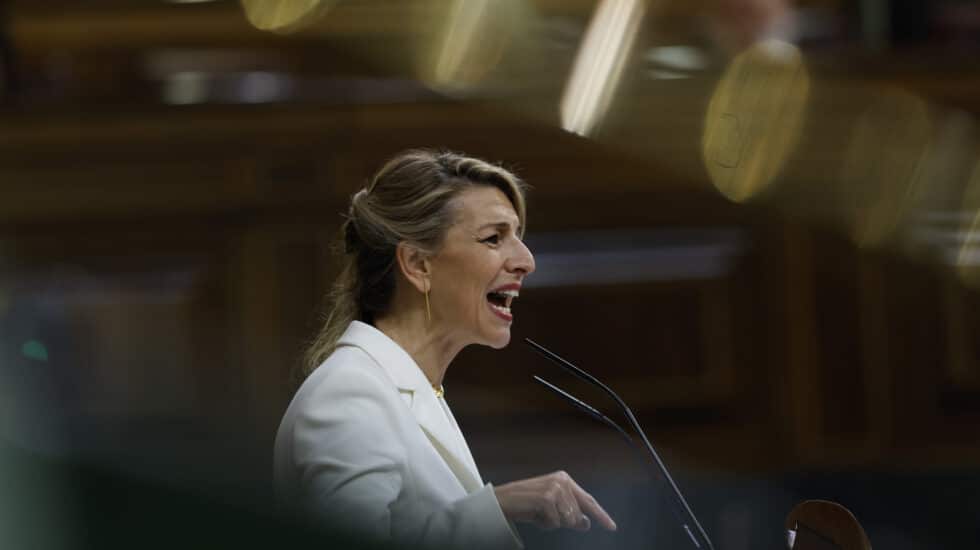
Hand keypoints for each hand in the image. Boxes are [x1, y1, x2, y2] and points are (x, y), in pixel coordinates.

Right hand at [493, 471, 616, 531]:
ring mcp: (554, 488)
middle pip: (577, 515)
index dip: (601, 515)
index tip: (612, 526)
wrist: (502, 501)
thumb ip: (571, 514)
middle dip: (563, 521)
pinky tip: (535, 515)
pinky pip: (555, 522)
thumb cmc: (524, 504)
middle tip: (544, 515)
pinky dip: (545, 524)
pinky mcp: (547, 498)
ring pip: (568, 520)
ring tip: (538, 513)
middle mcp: (561, 481)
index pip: (588, 500)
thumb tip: (586, 523)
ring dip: (553, 522)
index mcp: (564, 480)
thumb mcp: (551, 509)